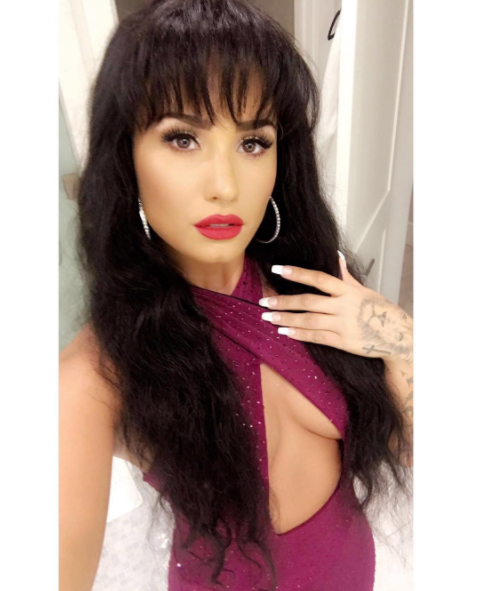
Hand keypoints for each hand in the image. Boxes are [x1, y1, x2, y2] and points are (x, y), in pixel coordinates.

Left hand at [259, 253, 412, 362]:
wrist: (397, 336)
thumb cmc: (380, 311)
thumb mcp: (365, 290)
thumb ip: (346, 276)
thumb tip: (337, 256)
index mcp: (348, 290)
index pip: (319, 278)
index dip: (298, 273)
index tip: (278, 270)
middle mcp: (344, 306)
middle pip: (308, 301)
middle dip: (284, 302)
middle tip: (263, 302)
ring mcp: (343, 324)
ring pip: (309, 320)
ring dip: (286, 319)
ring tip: (268, 317)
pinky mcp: (342, 341)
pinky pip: (316, 337)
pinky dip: (299, 334)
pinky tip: (284, 331)